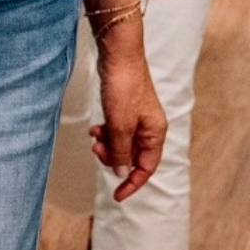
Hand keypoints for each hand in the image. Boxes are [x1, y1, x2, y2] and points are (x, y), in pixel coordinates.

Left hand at [88, 21, 166, 200]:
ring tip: (94, 137)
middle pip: (132, 156)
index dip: (132, 183)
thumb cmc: (124, 87)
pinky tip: (95, 128)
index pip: (146, 168)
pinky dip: (106, 132)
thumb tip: (122, 174)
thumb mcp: (120, 125)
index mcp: (155, 133)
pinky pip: (117, 130)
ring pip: (122, 144)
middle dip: (113, 158)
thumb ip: (121, 152)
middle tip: (97, 151)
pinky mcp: (126, 108)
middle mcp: (149, 127)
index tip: (117, 195)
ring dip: (107, 145)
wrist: (119, 54)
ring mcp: (138, 117)